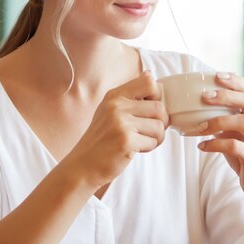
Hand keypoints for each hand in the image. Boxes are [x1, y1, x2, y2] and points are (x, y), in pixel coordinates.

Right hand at [65, 71, 167, 189]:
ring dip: (156, 137)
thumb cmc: (101, 140)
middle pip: (159, 107)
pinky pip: (153, 141)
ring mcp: (120, 123)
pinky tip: (135, 149)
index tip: (150, 110)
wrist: (83, 165)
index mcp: (115, 95)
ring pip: (160, 126)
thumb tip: (151, 78)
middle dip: (160, 123)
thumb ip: (130, 96)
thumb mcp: (110, 110)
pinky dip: (148, 148)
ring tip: (141, 140)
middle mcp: (117, 106)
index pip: (149, 82)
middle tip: (148, 131)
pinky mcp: (125, 141)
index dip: (157, 96)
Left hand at [196, 72, 243, 202]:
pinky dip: (215, 144)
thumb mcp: (237, 136)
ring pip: (243, 122)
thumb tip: (197, 110)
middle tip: (206, 96)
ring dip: (218, 120)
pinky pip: (235, 146)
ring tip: (200, 126)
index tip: (216, 75)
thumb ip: (225, 121)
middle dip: (226, 95)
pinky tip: (202, 146)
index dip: (235, 81)